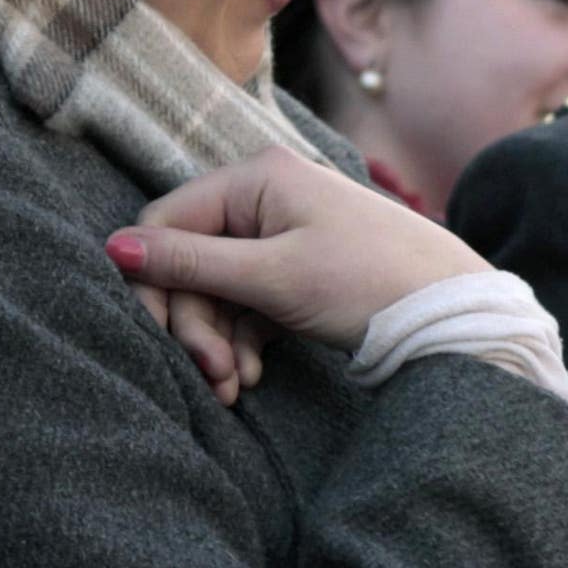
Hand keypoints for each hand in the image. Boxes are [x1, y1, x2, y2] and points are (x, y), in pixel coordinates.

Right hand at [108, 148, 487, 371]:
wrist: (455, 316)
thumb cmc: (371, 283)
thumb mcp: (274, 277)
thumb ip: (192, 264)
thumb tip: (112, 248)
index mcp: (257, 179)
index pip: (167, 222)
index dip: (153, 280)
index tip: (157, 334)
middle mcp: (267, 198)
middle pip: (191, 263)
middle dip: (194, 325)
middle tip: (212, 377)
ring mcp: (284, 236)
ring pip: (217, 291)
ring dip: (216, 343)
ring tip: (234, 388)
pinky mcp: (299, 273)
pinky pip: (248, 305)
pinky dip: (243, 342)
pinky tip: (252, 378)